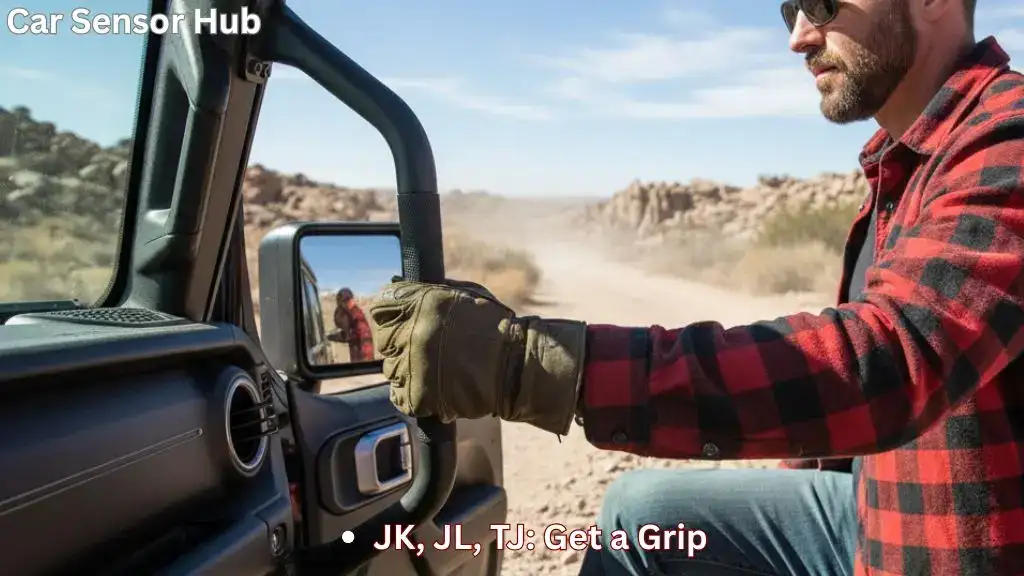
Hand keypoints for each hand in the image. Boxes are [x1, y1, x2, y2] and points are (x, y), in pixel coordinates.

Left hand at [367, 278, 586, 435]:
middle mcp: (411, 333)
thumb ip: (430, 291)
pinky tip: (433, 387)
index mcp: (420, 304)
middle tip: (424, 348)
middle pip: (383, 340)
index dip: (391, 315)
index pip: (381, 306)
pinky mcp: (417, 395)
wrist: (516, 366)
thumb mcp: (464, 293)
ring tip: (434, 369)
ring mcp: (412, 366)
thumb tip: (400, 286)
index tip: (402, 322)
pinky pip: (400, 395)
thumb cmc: (496, 328)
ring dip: (407, 369)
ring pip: (391, 369)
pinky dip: (412, 394)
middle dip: (399, 343)